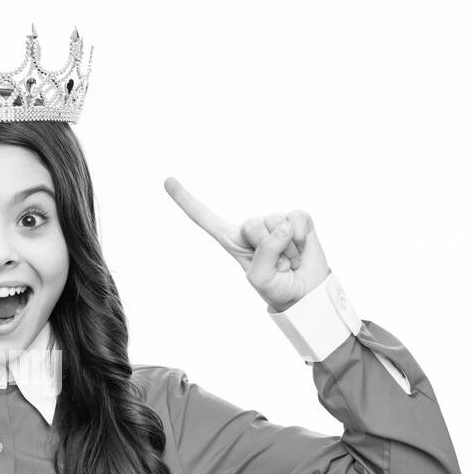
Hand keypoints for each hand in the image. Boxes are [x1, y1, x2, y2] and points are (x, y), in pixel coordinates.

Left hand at [163, 177, 330, 312]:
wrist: (305, 292)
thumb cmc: (276, 287)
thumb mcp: (259, 278)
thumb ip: (264, 252)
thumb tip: (281, 225)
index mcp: (233, 241)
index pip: (205, 219)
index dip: (186, 200)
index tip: (167, 181)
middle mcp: (252, 227)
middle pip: (252, 224)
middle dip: (268, 248)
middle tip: (277, 264)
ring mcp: (275, 221)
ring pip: (277, 221)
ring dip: (288, 248)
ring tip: (289, 259)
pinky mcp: (297, 218)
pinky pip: (297, 217)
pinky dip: (302, 237)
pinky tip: (301, 247)